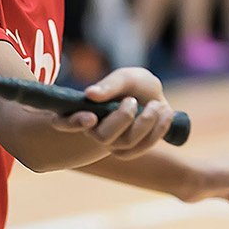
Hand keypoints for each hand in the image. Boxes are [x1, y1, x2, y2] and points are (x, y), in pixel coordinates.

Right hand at [51, 67, 173, 159]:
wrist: (153, 96)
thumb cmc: (132, 85)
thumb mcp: (125, 77)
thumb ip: (110, 85)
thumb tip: (90, 94)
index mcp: (82, 110)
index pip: (63, 122)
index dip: (72, 123)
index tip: (90, 117)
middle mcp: (92, 130)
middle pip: (102, 137)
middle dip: (123, 118)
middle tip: (132, 100)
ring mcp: (111, 144)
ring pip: (126, 143)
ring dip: (146, 122)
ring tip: (156, 104)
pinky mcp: (130, 151)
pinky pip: (143, 147)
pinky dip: (159, 129)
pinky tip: (165, 113)